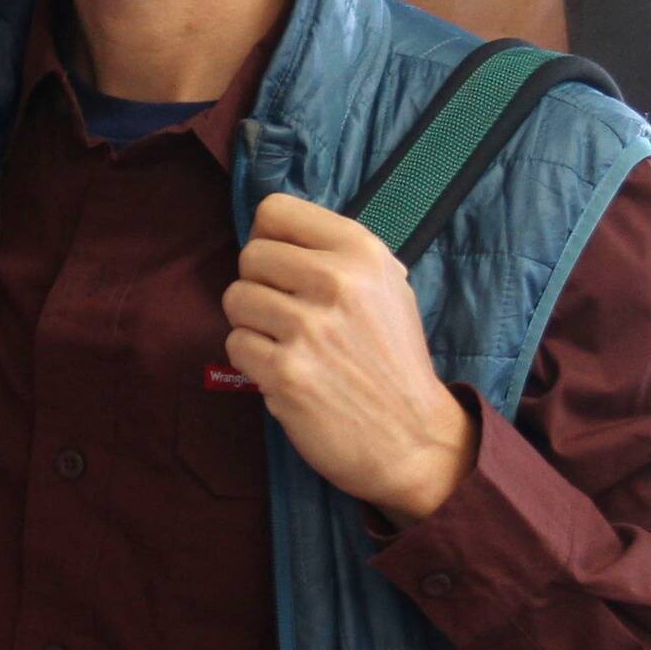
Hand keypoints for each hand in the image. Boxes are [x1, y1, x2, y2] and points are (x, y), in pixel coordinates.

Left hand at [221, 193, 475, 523]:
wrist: (414, 438)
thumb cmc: (392, 360)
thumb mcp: (387, 287)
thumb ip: (336, 254)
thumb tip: (273, 234)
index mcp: (361, 251)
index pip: (274, 210)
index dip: (269, 239)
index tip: (281, 267)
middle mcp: (336, 281)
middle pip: (249, 255)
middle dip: (259, 285)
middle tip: (285, 315)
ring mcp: (309, 328)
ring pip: (235, 299)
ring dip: (252, 325)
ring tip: (286, 344)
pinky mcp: (285, 372)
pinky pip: (235, 344)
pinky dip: (252, 361)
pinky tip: (284, 372)